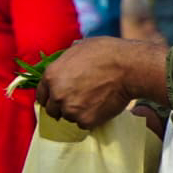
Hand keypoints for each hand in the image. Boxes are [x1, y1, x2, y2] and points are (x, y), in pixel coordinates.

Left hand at [35, 37, 158, 128]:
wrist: (131, 67)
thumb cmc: (108, 53)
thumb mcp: (80, 48)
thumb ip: (66, 60)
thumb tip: (64, 63)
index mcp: (51, 76)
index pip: (41, 95)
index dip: (50, 96)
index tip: (58, 98)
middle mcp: (56, 95)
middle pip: (52, 109)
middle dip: (62, 107)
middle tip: (78, 101)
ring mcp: (70, 109)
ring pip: (68, 117)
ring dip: (77, 112)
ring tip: (94, 100)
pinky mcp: (85, 120)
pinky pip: (83, 124)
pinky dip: (91, 118)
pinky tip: (101, 107)